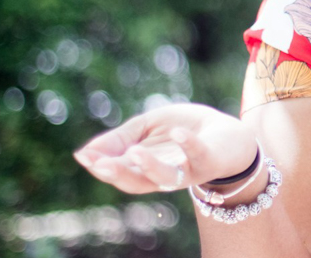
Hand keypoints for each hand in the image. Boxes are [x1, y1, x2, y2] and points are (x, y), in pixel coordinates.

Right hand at [74, 103, 255, 194]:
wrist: (227, 133)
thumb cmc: (183, 130)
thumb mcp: (147, 128)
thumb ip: (120, 139)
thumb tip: (85, 152)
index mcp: (145, 169)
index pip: (119, 172)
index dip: (101, 166)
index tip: (84, 156)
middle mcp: (164, 176)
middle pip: (137, 182)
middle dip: (118, 173)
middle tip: (100, 164)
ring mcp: (187, 171)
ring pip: (165, 177)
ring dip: (149, 166)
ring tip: (134, 152)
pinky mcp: (209, 161)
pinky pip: (198, 155)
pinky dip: (188, 144)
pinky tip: (178, 133)